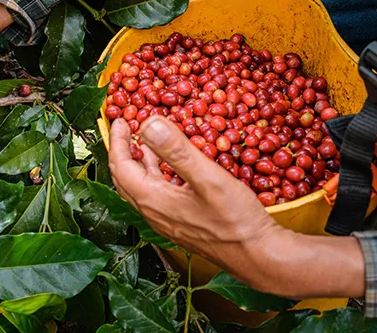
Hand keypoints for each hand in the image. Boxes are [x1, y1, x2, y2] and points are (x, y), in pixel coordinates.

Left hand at [109, 116, 365, 298]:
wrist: (259, 256)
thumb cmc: (236, 220)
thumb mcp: (208, 178)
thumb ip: (177, 151)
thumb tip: (148, 123)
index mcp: (153, 201)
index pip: (121, 167)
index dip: (117, 141)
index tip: (120, 120)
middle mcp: (155, 214)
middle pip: (126, 179)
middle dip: (123, 151)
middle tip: (127, 129)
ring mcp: (168, 221)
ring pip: (143, 188)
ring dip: (140, 163)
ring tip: (147, 142)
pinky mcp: (182, 223)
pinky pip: (159, 195)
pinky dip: (157, 174)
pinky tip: (173, 167)